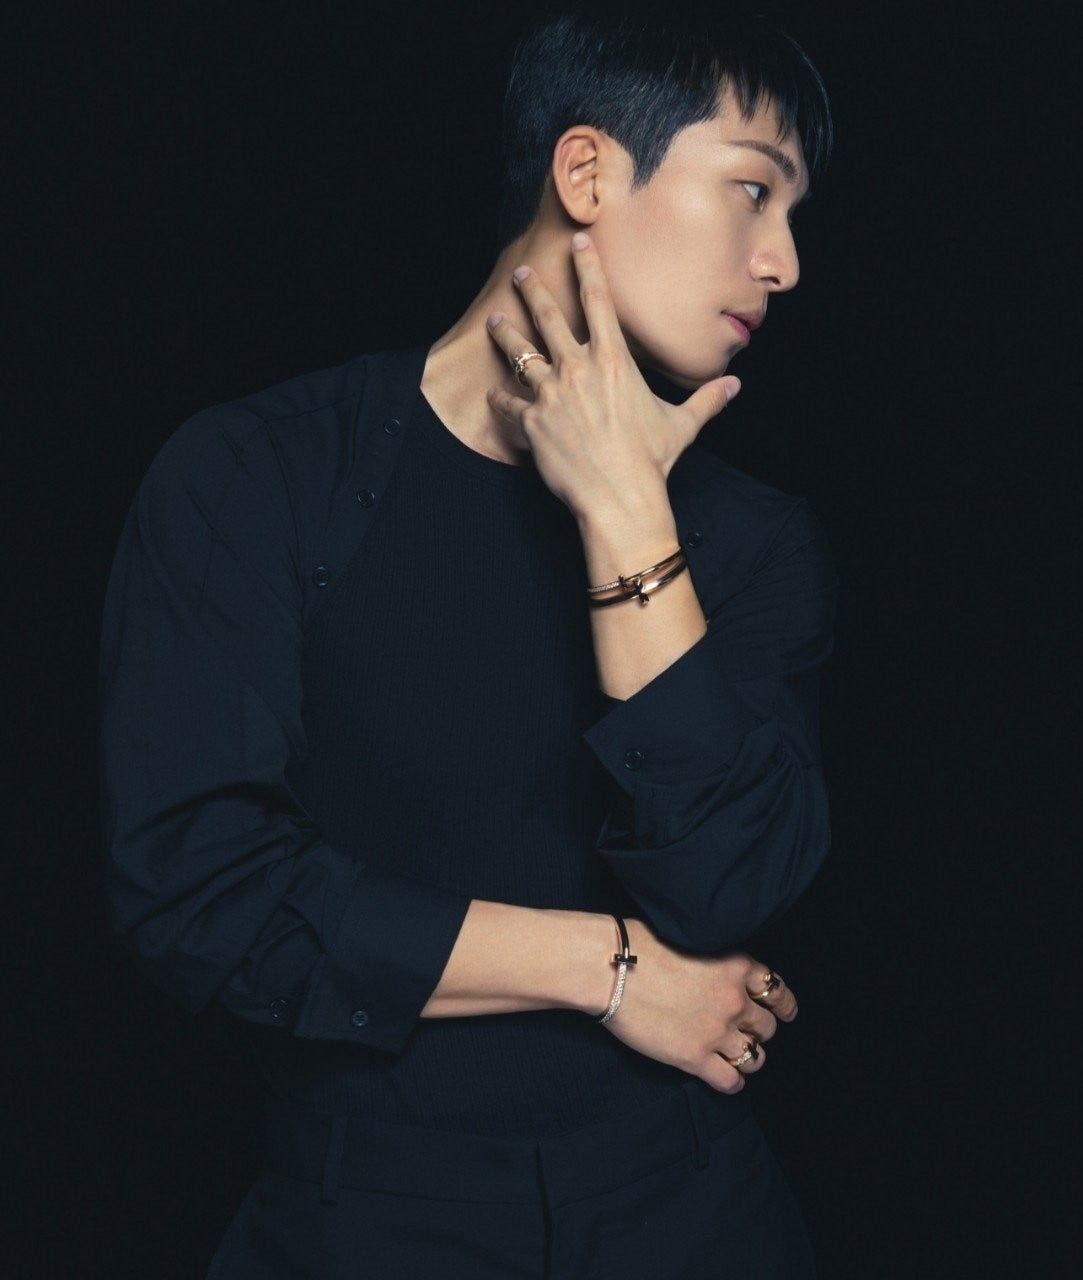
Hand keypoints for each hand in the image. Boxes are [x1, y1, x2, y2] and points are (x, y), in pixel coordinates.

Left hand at [485, 233, 739, 523]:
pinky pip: (509, 404)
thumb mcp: (682, 425)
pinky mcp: (533, 422)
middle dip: (533, 291)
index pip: (598, 300)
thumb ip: (706, 400)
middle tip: (521, 274)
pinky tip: (490, 393)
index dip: (586, 267)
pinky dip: (499, 398)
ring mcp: (551, 394)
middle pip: (549, 318)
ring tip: (494, 318)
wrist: (619, 496)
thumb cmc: (651, 460)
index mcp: (613, 360)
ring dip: (505, 333)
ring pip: (520, 353)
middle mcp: (578, 368)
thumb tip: (735, 386)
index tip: (577, 243)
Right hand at [604, 920, 797, 1092]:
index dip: (783, 1005)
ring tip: (737, 1057)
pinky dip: (733, 1082)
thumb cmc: (642, 945)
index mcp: (736, 966)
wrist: (612, 968)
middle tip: (746, 1032)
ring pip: (755, 1057)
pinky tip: (726, 1078)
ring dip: (748, 1058)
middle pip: (767, 1027)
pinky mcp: (695, 1058)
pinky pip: (730, 1081)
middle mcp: (734, 1000)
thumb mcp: (696, 941)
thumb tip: (725, 976)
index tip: (785, 1012)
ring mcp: (717, 1032)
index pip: (777, 990)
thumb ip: (720, 963)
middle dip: (759, 1031)